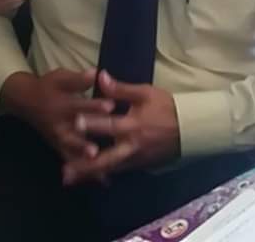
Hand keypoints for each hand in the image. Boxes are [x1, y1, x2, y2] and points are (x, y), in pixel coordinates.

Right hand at [0, 69, 114, 160]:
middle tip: (102, 143)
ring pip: (72, 148)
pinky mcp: (58, 146)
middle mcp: (59, 122)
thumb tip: (96, 73)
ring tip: (101, 165)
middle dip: (89, 136)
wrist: (25, 101)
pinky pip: (71, 160)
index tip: (111, 106)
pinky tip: (102, 179)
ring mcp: (58, 136)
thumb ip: (78, 78)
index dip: (94, 105)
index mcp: (62, 102)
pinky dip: (84, 171)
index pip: (80, 104)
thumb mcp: (60, 76)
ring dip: (85, 157)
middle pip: (76, 130)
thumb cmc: (48, 86)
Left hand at [62, 70, 179, 184]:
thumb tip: (100, 77)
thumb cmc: (165, 107)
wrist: (189, 128)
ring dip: (90, 174)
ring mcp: (135, 159)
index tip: (74, 122)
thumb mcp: (145, 93)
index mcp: (133, 126)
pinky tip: (90, 178)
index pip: (109, 125)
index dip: (92, 123)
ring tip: (70, 179)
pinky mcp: (139, 165)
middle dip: (85, 166)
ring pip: (109, 169)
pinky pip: (118, 171)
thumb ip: (121, 88)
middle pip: (105, 159)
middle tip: (65, 171)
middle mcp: (131, 146)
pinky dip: (103, 174)